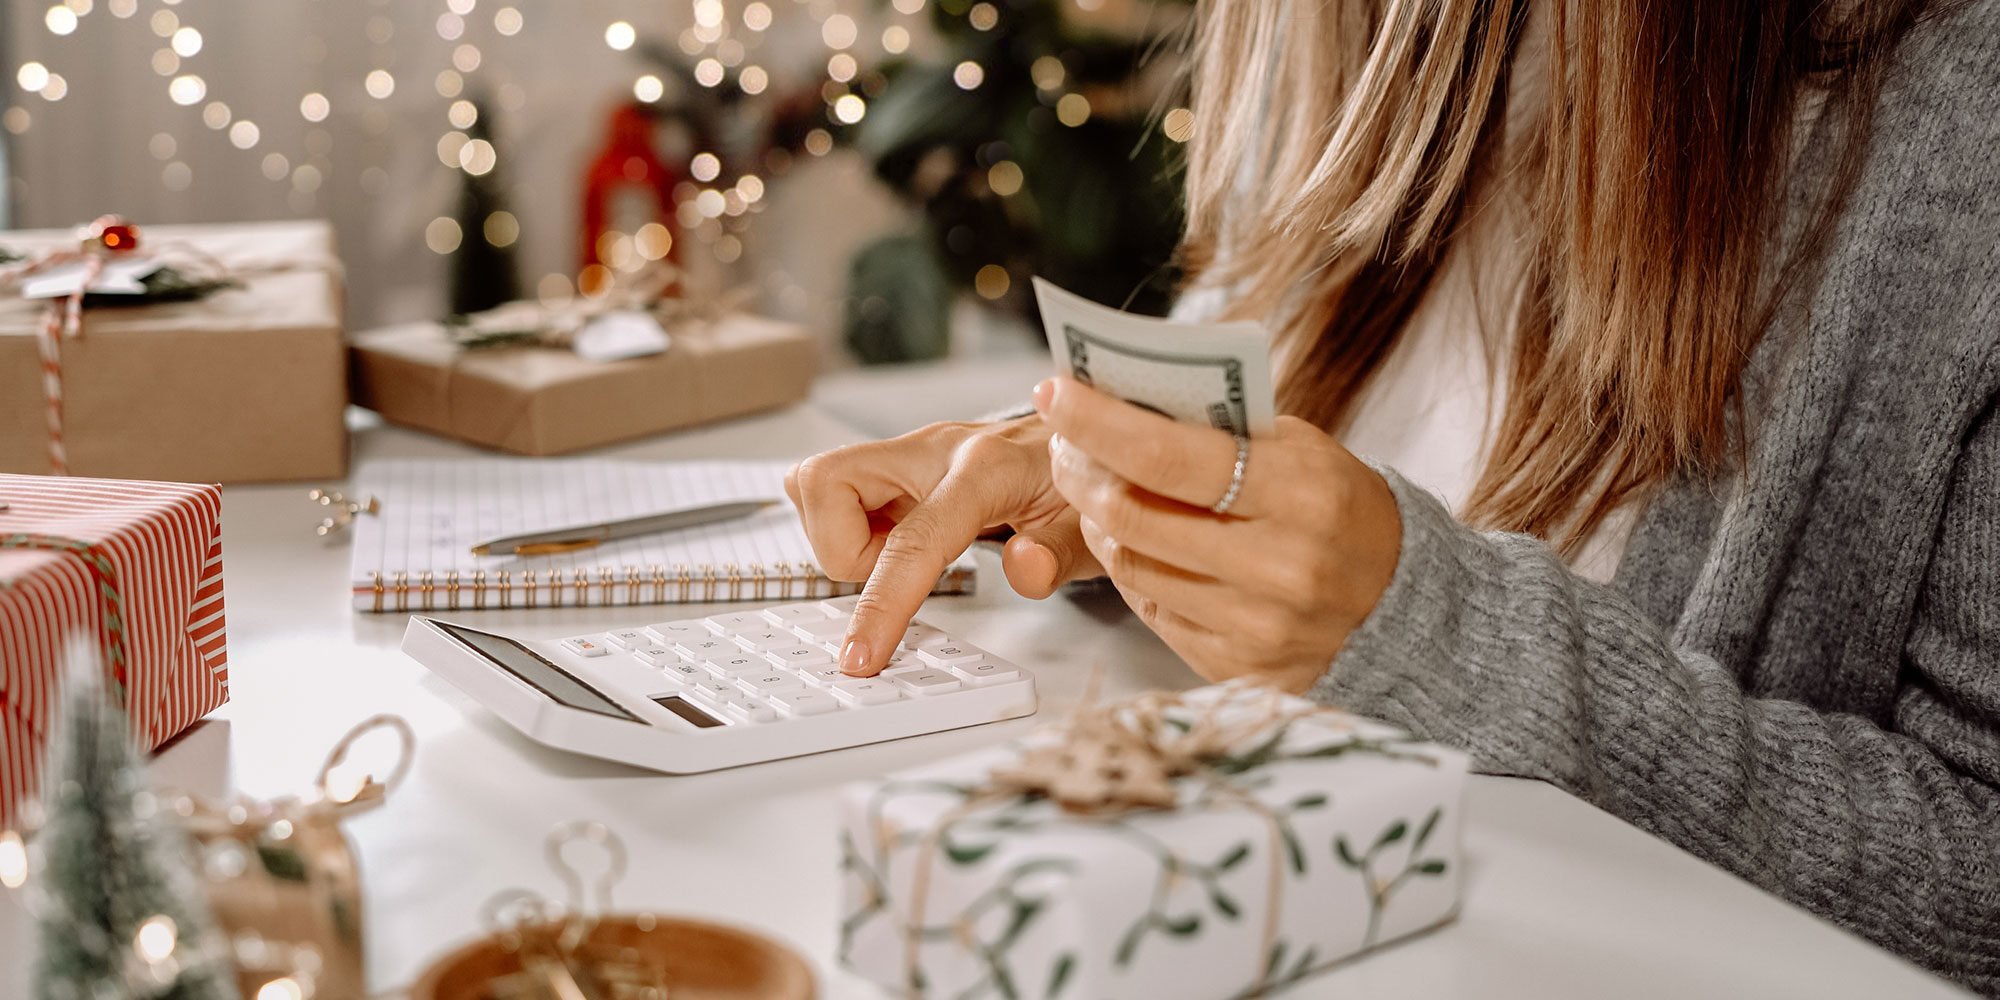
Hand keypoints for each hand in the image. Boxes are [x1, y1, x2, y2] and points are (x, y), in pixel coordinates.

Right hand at [785, 416, 1102, 675]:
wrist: (1083, 442)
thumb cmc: (1085, 485)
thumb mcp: (1092, 529)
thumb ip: (1060, 553)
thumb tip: (1025, 569)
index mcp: (986, 469)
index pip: (915, 539)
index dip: (881, 602)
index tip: (861, 655)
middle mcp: (934, 449)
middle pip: (826, 481)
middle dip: (837, 548)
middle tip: (889, 572)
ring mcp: (909, 453)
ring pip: (818, 484)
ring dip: (842, 539)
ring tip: (899, 557)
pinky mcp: (894, 464)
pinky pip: (834, 490)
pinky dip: (847, 527)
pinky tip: (894, 542)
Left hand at [1034, 377, 1401, 692]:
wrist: (1400, 603)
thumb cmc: (1337, 508)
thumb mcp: (1299, 448)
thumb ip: (1220, 429)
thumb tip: (1120, 399)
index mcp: (1301, 494)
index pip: (1169, 457)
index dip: (1099, 424)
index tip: (1056, 393)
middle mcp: (1278, 568)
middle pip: (1133, 516)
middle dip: (1081, 472)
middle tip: (1065, 443)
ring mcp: (1255, 626)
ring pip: (1129, 566)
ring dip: (1098, 521)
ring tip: (1100, 490)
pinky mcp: (1234, 668)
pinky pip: (1150, 609)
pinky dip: (1133, 567)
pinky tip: (1139, 541)